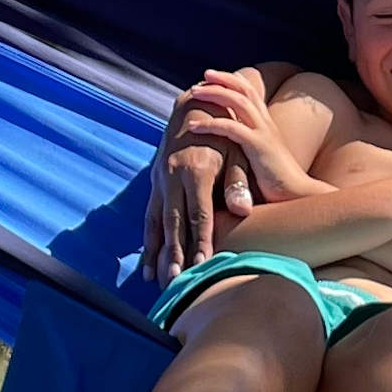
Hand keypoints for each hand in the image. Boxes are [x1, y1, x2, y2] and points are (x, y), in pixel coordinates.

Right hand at [151, 134, 252, 274]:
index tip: (203, 264)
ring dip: (156, 253)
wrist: (194, 109)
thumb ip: (238, 182)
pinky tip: (147, 265)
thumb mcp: (237, 152)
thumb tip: (243, 210)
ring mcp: (160, 181)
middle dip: (175, 254)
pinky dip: (148, 242)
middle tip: (175, 281)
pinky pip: (149, 218)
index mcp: (195, 170)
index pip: (198, 213)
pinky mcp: (154, 185)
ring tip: (156, 281)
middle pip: (173, 223)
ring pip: (157, 223)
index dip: (201, 240)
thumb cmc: (224, 135)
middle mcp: (173, 177)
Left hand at [177, 68, 312, 200]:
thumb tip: (225, 147)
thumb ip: (247, 148)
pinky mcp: (260, 148)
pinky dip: (210, 124)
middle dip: (223, 79)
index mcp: (267, 124)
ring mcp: (264, 133)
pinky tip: (193, 126)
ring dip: (214, 94)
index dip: (232, 81)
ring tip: (194, 93)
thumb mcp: (261, 160)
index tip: (212, 78)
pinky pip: (232, 129)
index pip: (250, 92)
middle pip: (244, 89)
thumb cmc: (278, 185)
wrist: (300, 198)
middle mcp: (266, 123)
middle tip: (204, 75)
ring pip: (238, 101)